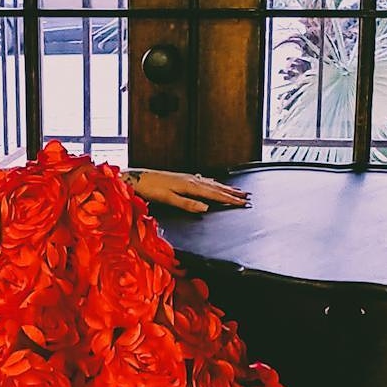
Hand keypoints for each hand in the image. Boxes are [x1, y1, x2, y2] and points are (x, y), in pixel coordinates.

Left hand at [124, 168, 250, 213]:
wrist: (138, 178)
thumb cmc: (151, 189)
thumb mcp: (168, 199)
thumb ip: (187, 204)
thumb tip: (205, 208)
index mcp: (190, 186)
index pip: (215, 195)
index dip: (230, 200)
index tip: (243, 203)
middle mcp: (192, 180)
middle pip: (217, 188)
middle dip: (232, 193)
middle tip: (247, 197)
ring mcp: (188, 178)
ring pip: (212, 183)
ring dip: (225, 188)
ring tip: (237, 191)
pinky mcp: (183, 178)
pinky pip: (204, 181)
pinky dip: (213, 183)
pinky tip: (215, 183)